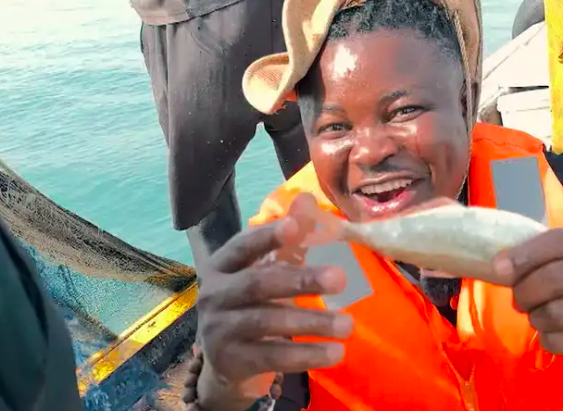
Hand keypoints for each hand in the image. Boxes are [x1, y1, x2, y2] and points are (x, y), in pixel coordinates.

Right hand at [195, 194, 354, 408]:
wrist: (226, 363)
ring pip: (268, 322)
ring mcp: (219, 330)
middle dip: (301, 280)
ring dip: (312, 322)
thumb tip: (306, 199)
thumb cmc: (250, 305)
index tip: (295, 226)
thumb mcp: (264, 270)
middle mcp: (213, 295)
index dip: (268, 236)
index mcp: (221, 266)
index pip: (243, 246)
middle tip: (341, 278)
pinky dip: (306, 355)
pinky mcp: (232, 362)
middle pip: (258, 284)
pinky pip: (273, 357)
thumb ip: (287, 239)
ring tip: (349, 324)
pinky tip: (335, 353)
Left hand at [493, 228, 562, 373]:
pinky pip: (558, 340)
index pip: (559, 241)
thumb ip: (543, 256)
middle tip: (518, 300)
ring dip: (534, 317)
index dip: (524, 254)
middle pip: (553, 278)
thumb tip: (498, 266)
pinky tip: (554, 332)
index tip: (498, 268)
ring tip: (539, 315)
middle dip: (524, 291)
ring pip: (553, 313)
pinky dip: (546, 338)